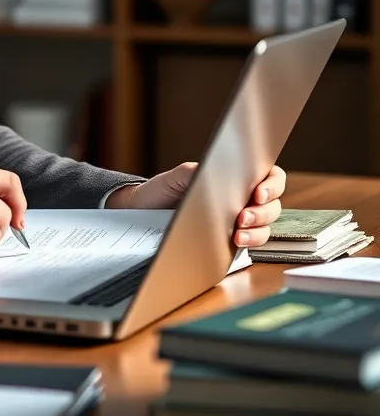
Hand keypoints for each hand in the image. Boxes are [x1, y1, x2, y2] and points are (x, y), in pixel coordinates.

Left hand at [106, 162, 285, 247]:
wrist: (144, 212)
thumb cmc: (163, 190)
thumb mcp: (175, 177)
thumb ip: (193, 172)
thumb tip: (210, 172)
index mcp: (235, 178)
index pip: (269, 177)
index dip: (272, 184)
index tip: (257, 192)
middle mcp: (242, 200)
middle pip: (272, 205)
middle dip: (263, 212)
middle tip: (242, 217)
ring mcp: (239, 221)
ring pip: (265, 227)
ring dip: (257, 231)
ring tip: (238, 234)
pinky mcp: (230, 240)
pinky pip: (251, 243)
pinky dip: (249, 243)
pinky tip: (235, 242)